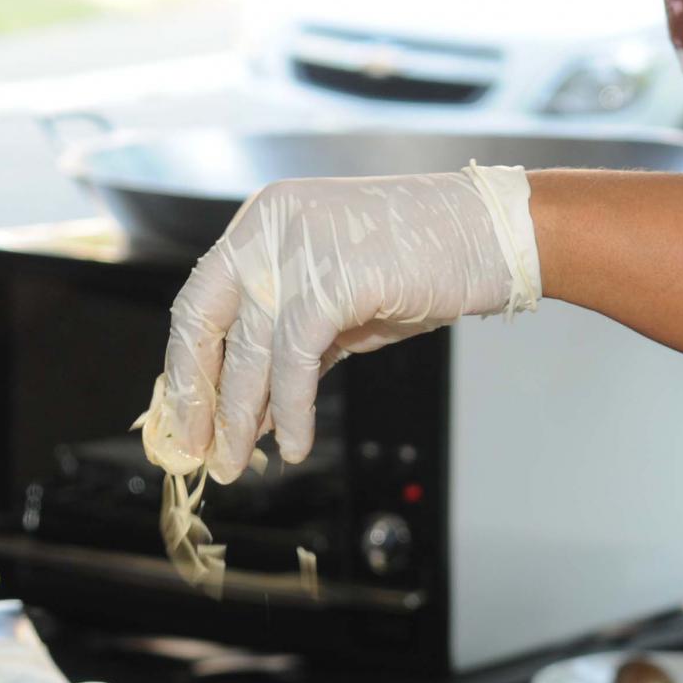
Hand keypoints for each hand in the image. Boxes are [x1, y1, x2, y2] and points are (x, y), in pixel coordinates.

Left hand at [161, 167, 538, 482]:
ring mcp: (298, 248)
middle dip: (197, 395)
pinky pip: (295, 360)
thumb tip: (253, 407)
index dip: (188, 361)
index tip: (186, 412)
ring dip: (241, 417)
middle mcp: (270, 226)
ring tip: (236, 462)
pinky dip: (291, 410)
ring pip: (250, 349)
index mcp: (264, 220)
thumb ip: (294, 340)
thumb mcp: (345, 298)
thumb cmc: (429, 262)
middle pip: (206, 321)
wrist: (497, 233)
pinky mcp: (332, 278)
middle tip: (196, 449)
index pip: (202, 297)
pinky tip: (294, 443)